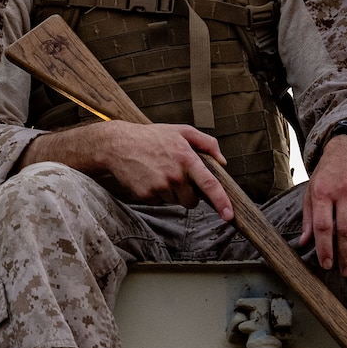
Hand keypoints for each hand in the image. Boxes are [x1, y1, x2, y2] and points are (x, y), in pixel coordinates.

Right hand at [24, 120, 232, 217]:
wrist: (117, 144)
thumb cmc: (151, 136)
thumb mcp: (181, 131)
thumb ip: (206, 142)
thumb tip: (222, 162)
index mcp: (187, 159)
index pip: (209, 184)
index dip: (222, 202)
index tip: (229, 216)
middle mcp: (174, 175)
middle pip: (192, 200)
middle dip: (189, 194)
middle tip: (176, 176)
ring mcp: (160, 186)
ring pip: (176, 201)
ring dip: (172, 192)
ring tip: (159, 172)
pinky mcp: (146, 195)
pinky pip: (160, 202)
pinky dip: (157, 193)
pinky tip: (148, 177)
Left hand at [301, 133, 346, 276]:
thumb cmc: (328, 173)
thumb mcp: (312, 190)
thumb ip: (309, 217)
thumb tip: (304, 244)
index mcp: (322, 193)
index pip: (324, 226)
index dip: (325, 249)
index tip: (327, 266)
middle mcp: (343, 192)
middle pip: (346, 231)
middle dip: (346, 256)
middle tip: (346, 273)